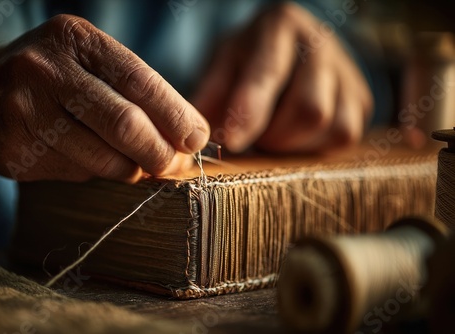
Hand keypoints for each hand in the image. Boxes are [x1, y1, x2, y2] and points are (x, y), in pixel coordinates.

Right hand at [0, 14, 208, 181]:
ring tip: (134, 164)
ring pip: (106, 158)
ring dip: (132, 169)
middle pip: (126, 123)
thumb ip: (134, 94)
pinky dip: (99, 173)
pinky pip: (80, 173)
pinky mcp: (15, 150)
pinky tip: (91, 160)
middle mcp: (47, 69)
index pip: (140, 81)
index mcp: (75, 40)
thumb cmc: (46, 81)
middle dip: (160, 152)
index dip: (177, 115)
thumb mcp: (86, 65)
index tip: (197, 138)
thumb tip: (186, 138)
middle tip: (173, 164)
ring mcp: (27, 110)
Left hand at [193, 3, 371, 152]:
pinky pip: (345, 136)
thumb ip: (211, 93)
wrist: (296, 45)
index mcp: (281, 26)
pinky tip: (296, 135)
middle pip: (310, 110)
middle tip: (254, 135)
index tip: (231, 141)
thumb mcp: (225, 62)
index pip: (269, 74)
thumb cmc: (253, 56)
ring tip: (274, 132)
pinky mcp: (362, 100)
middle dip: (274, 136)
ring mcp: (348, 73)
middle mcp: (321, 45)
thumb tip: (198, 134)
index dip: (250, 112)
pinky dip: (315, 146)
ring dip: (295, 144)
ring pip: (333, 127)